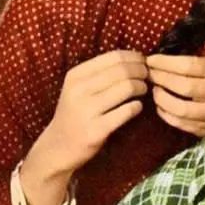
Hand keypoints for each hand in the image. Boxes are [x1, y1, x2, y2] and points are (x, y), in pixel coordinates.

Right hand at [20, 50, 146, 204]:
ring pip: (127, 87)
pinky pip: (127, 111)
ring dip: (142, 87)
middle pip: (123, 70)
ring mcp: (87, 110)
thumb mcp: (78, 87)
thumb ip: (101, 72)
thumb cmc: (74, 113)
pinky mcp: (96, 130)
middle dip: (141, 71)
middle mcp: (79, 90)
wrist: (57, 148)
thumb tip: (135, 57)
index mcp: (76, 75)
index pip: (114, 56)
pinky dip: (137, 106)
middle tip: (147, 76)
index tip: (143, 61)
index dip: (134, 57)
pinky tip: (137, 107)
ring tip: (143, 90)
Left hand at [147, 55, 204, 136]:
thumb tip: (156, 62)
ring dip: (162, 99)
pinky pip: (180, 124)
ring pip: (181, 109)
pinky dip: (166, 114)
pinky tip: (160, 106)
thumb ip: (186, 64)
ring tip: (155, 90)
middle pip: (184, 87)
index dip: (165, 62)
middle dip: (162, 79)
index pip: (188, 65)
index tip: (150, 60)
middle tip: (150, 75)